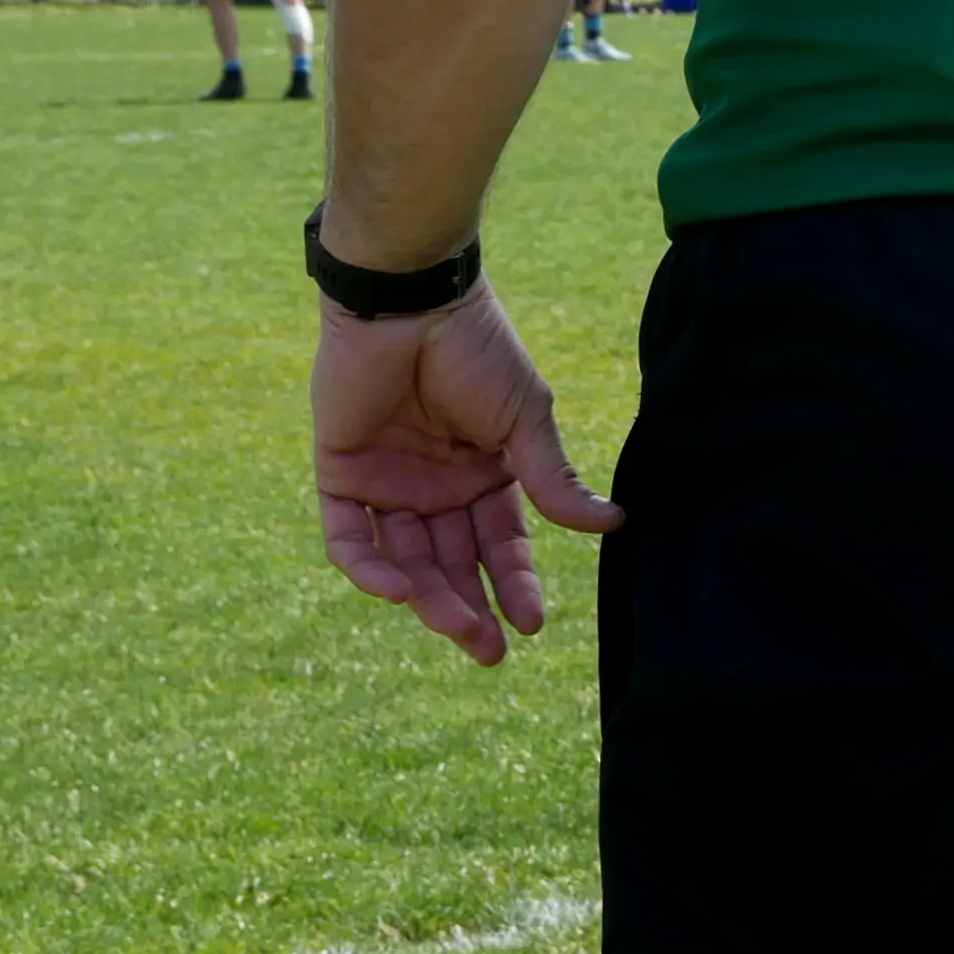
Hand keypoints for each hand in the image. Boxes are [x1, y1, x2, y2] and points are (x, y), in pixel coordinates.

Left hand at [312, 287, 620, 665]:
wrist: (411, 301)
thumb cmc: (478, 350)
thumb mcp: (526, 418)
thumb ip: (554, 479)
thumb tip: (613, 526)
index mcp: (484, 470)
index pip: (501, 542)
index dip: (516, 582)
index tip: (532, 624)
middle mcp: (436, 485)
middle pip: (453, 562)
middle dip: (472, 607)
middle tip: (488, 651)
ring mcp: (388, 482)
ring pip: (407, 559)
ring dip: (430, 597)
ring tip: (459, 627)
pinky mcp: (341, 474)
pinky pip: (351, 537)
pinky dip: (370, 568)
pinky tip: (399, 590)